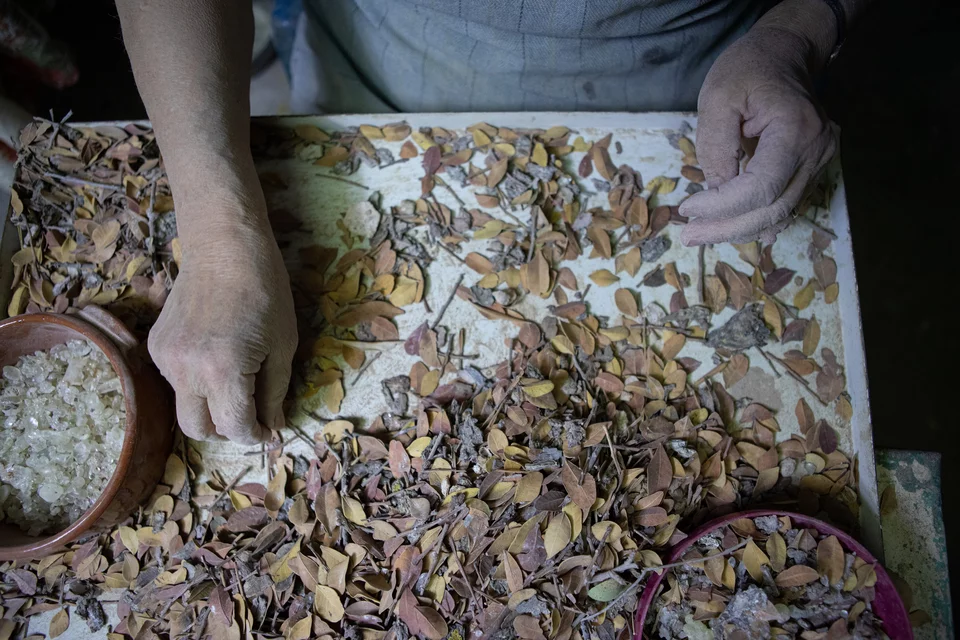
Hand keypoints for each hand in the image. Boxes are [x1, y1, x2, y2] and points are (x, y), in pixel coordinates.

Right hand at [149, 206, 296, 444]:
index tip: (269, 429)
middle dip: (226, 429)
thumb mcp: (282, 346)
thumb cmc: (265, 292)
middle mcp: (185, 370)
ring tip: (235, 379)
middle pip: (198, 430)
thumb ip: (274, 393)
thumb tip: (273, 427)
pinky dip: (195, 383)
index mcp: (222, 371)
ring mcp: (165, 357)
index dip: (255, 435)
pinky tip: (215, 356)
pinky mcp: (156, 345)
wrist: (224, 248)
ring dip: (210, 406)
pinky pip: (175, 381)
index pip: (234, 428)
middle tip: (249, 413)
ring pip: (184, 407)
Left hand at [679, 24, 837, 245]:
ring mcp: (819, 161)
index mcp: (796, 130)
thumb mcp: (718, 98)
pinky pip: (785, 203)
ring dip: (739, 229)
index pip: (760, 188)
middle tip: (689, 236)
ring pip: (781, 213)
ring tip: (701, 233)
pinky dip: (756, 218)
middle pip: (773, 209)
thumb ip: (715, 147)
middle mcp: (817, 150)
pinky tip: (729, 228)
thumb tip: (716, 191)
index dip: (722, 207)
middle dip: (727, 228)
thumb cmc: (747, 69)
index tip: (686, 209)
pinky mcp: (812, 167)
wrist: (783, 53)